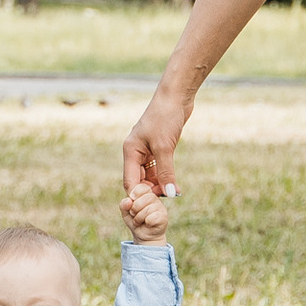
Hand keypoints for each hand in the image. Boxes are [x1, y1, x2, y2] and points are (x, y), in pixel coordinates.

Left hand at [120, 177, 172, 242]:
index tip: (130, 201)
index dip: (135, 193)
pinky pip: (152, 218)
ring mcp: (161, 207)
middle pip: (146, 197)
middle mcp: (155, 198)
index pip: (142, 187)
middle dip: (135, 207)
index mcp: (145, 193)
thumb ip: (124, 205)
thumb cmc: (135, 221)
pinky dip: (146, 222)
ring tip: (138, 221)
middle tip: (133, 213)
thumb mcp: (126, 212)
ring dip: (139, 217)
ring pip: (149, 208)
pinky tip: (147, 224)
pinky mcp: (164, 217)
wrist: (143, 235)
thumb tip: (128, 200)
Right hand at [124, 84, 190, 203]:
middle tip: (165, 202)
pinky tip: (175, 186)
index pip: (130, 181)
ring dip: (160, 186)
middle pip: (139, 180)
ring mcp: (147, 150)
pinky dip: (166, 177)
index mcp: (130, 151)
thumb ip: (166, 172)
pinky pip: (159, 168)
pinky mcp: (158, 148)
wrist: (176, 97)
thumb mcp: (165, 147)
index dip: (138, 196)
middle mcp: (136, 152)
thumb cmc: (165, 118)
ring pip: (149, 175)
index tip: (150, 207)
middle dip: (150, 192)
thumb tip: (169, 194)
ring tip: (173, 194)